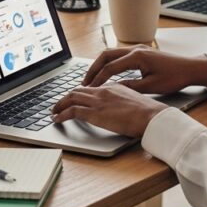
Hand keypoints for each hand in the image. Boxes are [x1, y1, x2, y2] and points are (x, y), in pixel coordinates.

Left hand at [52, 83, 168, 137]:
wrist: (152, 116)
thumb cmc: (149, 113)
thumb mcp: (135, 102)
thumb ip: (124, 101)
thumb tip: (119, 108)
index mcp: (114, 87)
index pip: (92, 87)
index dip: (81, 93)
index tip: (75, 99)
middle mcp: (103, 91)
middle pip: (78, 90)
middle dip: (66, 97)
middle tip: (59, 104)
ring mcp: (98, 101)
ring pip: (71, 98)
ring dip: (60, 104)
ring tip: (54, 111)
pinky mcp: (95, 113)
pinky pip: (71, 111)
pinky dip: (61, 114)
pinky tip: (57, 120)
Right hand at [82, 45, 206, 92]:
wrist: (190, 68)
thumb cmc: (174, 77)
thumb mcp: (151, 87)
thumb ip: (130, 87)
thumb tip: (113, 89)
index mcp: (137, 57)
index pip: (111, 67)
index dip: (98, 79)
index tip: (89, 90)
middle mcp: (136, 49)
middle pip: (106, 55)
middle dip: (93, 68)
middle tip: (84, 82)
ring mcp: (139, 48)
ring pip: (112, 53)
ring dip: (100, 65)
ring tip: (92, 79)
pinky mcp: (142, 52)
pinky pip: (120, 55)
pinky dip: (110, 63)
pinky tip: (107, 74)